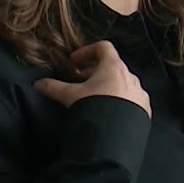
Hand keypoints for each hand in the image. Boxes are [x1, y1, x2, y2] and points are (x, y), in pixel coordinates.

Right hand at [34, 40, 151, 116]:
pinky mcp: (145, 108)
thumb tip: (38, 84)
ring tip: (94, 100)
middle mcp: (131, 76)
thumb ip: (54, 87)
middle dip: (94, 72)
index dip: (86, 51)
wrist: (116, 135)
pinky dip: (120, 100)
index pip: (103, 47)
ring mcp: (140, 93)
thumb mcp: (71, 96)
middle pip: (112, 66)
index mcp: (114, 67)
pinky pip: (132, 99)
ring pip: (122, 83)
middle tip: (80, 83)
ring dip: (108, 87)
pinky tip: (110, 113)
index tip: (74, 62)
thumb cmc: (96, 108)